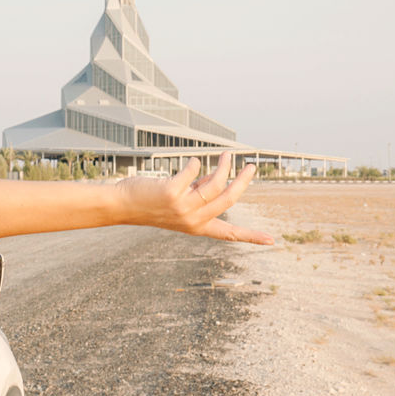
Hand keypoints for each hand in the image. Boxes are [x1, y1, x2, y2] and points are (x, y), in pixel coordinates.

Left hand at [115, 152, 272, 243]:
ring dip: (223, 166)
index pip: (229, 234)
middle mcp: (193, 220)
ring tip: (226, 154)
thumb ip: (199, 192)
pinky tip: (191, 161)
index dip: (252, 236)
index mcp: (197, 227)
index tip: (272, 241)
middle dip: (243, 181)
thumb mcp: (181, 203)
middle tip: (251, 166)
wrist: (122, 206)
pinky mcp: (172, 193)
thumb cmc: (151, 203)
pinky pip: (192, 172)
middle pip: (229, 199)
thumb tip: (216, 176)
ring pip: (215, 185)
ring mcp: (183, 208)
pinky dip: (195, 164)